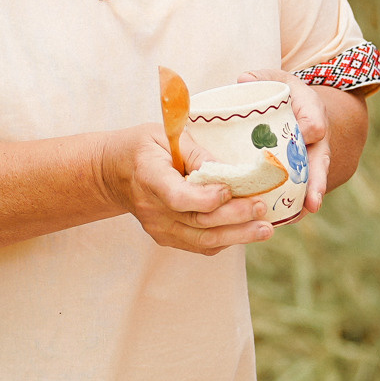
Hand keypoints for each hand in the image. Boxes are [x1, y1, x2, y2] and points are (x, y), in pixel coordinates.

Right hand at [104, 125, 274, 254]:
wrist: (114, 174)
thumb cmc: (144, 147)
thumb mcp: (166, 136)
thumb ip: (197, 153)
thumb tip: (230, 171)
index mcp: (149, 176)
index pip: (177, 196)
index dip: (205, 198)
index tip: (229, 190)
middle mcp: (153, 209)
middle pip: (197, 222)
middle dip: (234, 217)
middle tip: (261, 208)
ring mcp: (158, 228)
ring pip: (203, 240)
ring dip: (237, 236)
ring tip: (265, 229)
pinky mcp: (166, 238)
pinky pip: (200, 245)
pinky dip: (226, 240)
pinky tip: (247, 232)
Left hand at [239, 68, 332, 209]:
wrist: (304, 111)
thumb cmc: (286, 96)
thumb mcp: (278, 80)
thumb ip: (262, 77)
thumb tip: (242, 79)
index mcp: (312, 113)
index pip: (315, 122)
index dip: (311, 128)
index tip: (308, 133)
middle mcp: (316, 141)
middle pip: (319, 163)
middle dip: (316, 182)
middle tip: (313, 201)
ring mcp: (311, 160)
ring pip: (312, 183)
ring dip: (306, 200)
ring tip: (300, 217)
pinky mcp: (303, 174)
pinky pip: (300, 192)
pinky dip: (292, 207)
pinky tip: (281, 220)